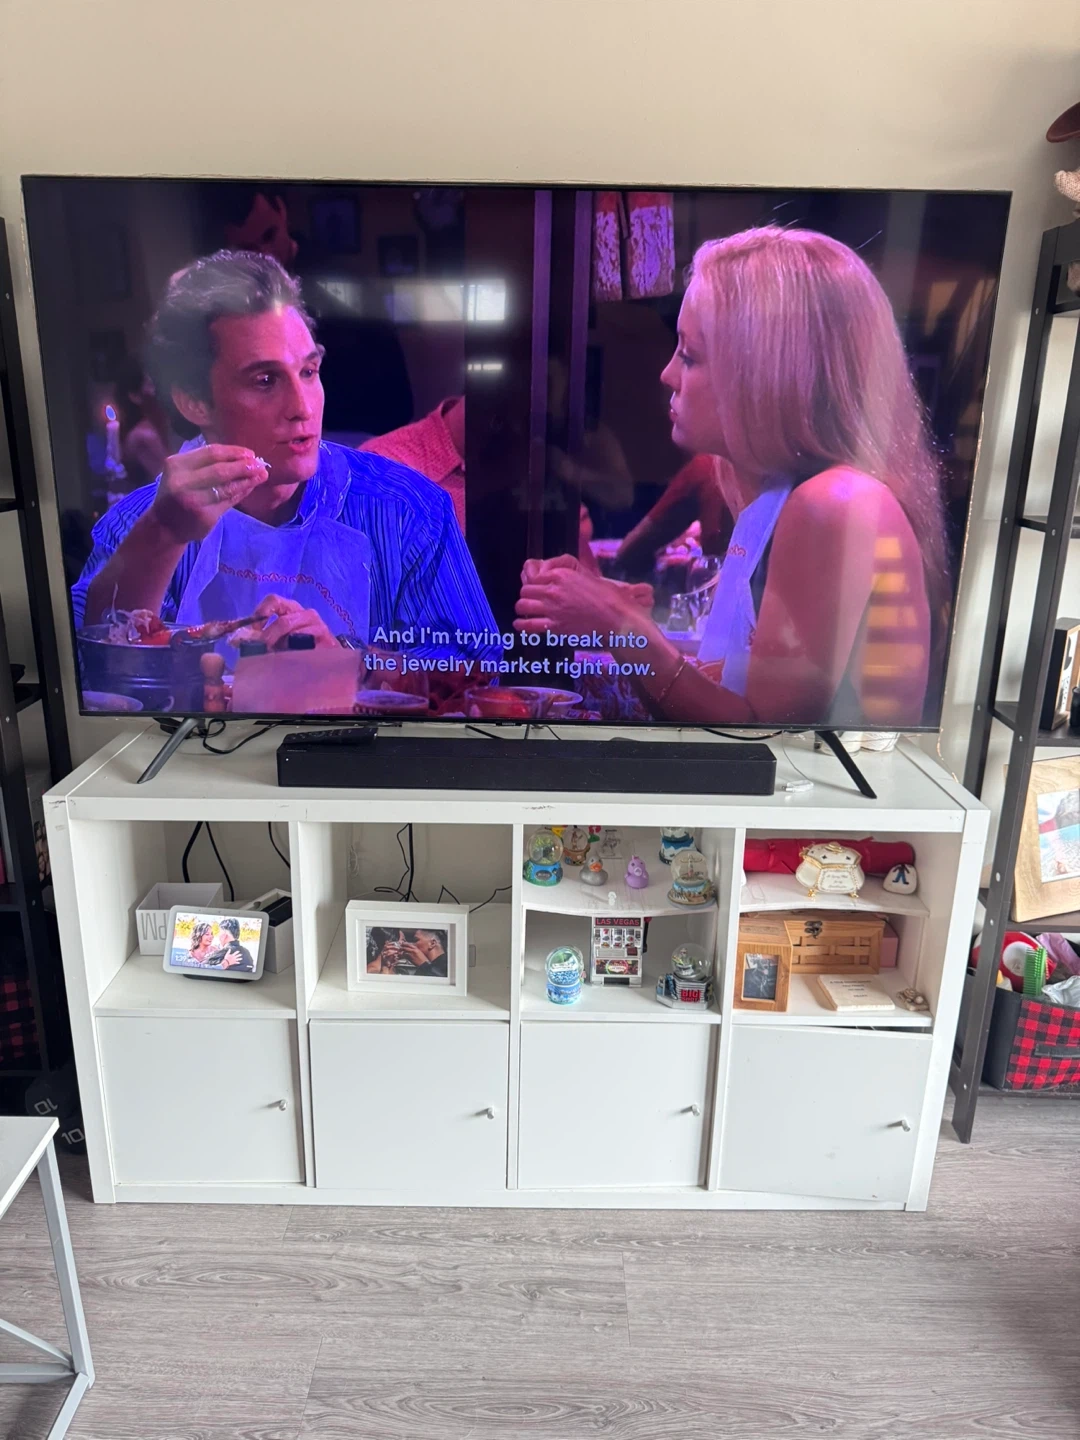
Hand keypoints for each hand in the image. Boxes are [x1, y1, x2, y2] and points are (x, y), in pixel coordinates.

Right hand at [149, 445, 268, 544]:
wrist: (164, 526)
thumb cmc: (177, 494)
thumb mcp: (184, 473)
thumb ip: (208, 465)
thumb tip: (245, 457)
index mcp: (176, 464)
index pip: (211, 452)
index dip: (234, 452)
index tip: (250, 453)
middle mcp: (182, 481)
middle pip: (220, 469)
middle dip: (244, 466)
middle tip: (260, 465)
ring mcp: (193, 500)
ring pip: (227, 487)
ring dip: (247, 480)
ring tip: (261, 475)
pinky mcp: (204, 516)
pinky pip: (228, 501)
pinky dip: (242, 493)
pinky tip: (250, 488)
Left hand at [234, 594, 337, 650]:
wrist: (324, 660)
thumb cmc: (295, 647)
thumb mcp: (275, 639)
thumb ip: (259, 637)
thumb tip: (238, 640)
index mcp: (290, 609)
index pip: (274, 601)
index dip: (260, 614)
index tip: (252, 632)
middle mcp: (305, 613)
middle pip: (284, 621)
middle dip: (269, 638)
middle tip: (261, 651)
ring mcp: (318, 625)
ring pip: (297, 635)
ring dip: (283, 646)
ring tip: (276, 656)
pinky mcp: (328, 640)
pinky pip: (309, 645)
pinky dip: (297, 652)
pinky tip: (293, 658)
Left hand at [396, 941, 427, 966]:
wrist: (424, 963)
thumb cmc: (422, 959)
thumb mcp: (419, 952)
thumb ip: (414, 950)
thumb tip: (410, 949)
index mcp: (416, 948)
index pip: (409, 944)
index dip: (405, 944)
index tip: (402, 944)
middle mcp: (413, 950)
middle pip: (405, 947)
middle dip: (402, 948)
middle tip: (400, 948)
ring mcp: (411, 954)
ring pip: (404, 952)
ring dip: (401, 952)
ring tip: (400, 953)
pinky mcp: (409, 958)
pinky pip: (404, 956)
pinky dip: (402, 956)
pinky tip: (401, 956)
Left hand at [515, 554, 650, 636]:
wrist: (618, 619)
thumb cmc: (610, 598)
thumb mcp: (591, 575)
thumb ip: (575, 568)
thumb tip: (569, 555)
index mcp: (562, 574)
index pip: (535, 576)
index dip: (535, 584)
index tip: (537, 590)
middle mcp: (554, 589)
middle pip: (525, 590)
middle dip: (527, 596)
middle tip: (532, 602)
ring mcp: (552, 608)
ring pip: (522, 605)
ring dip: (523, 609)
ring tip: (526, 613)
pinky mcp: (554, 626)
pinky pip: (528, 625)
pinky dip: (521, 625)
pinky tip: (521, 625)